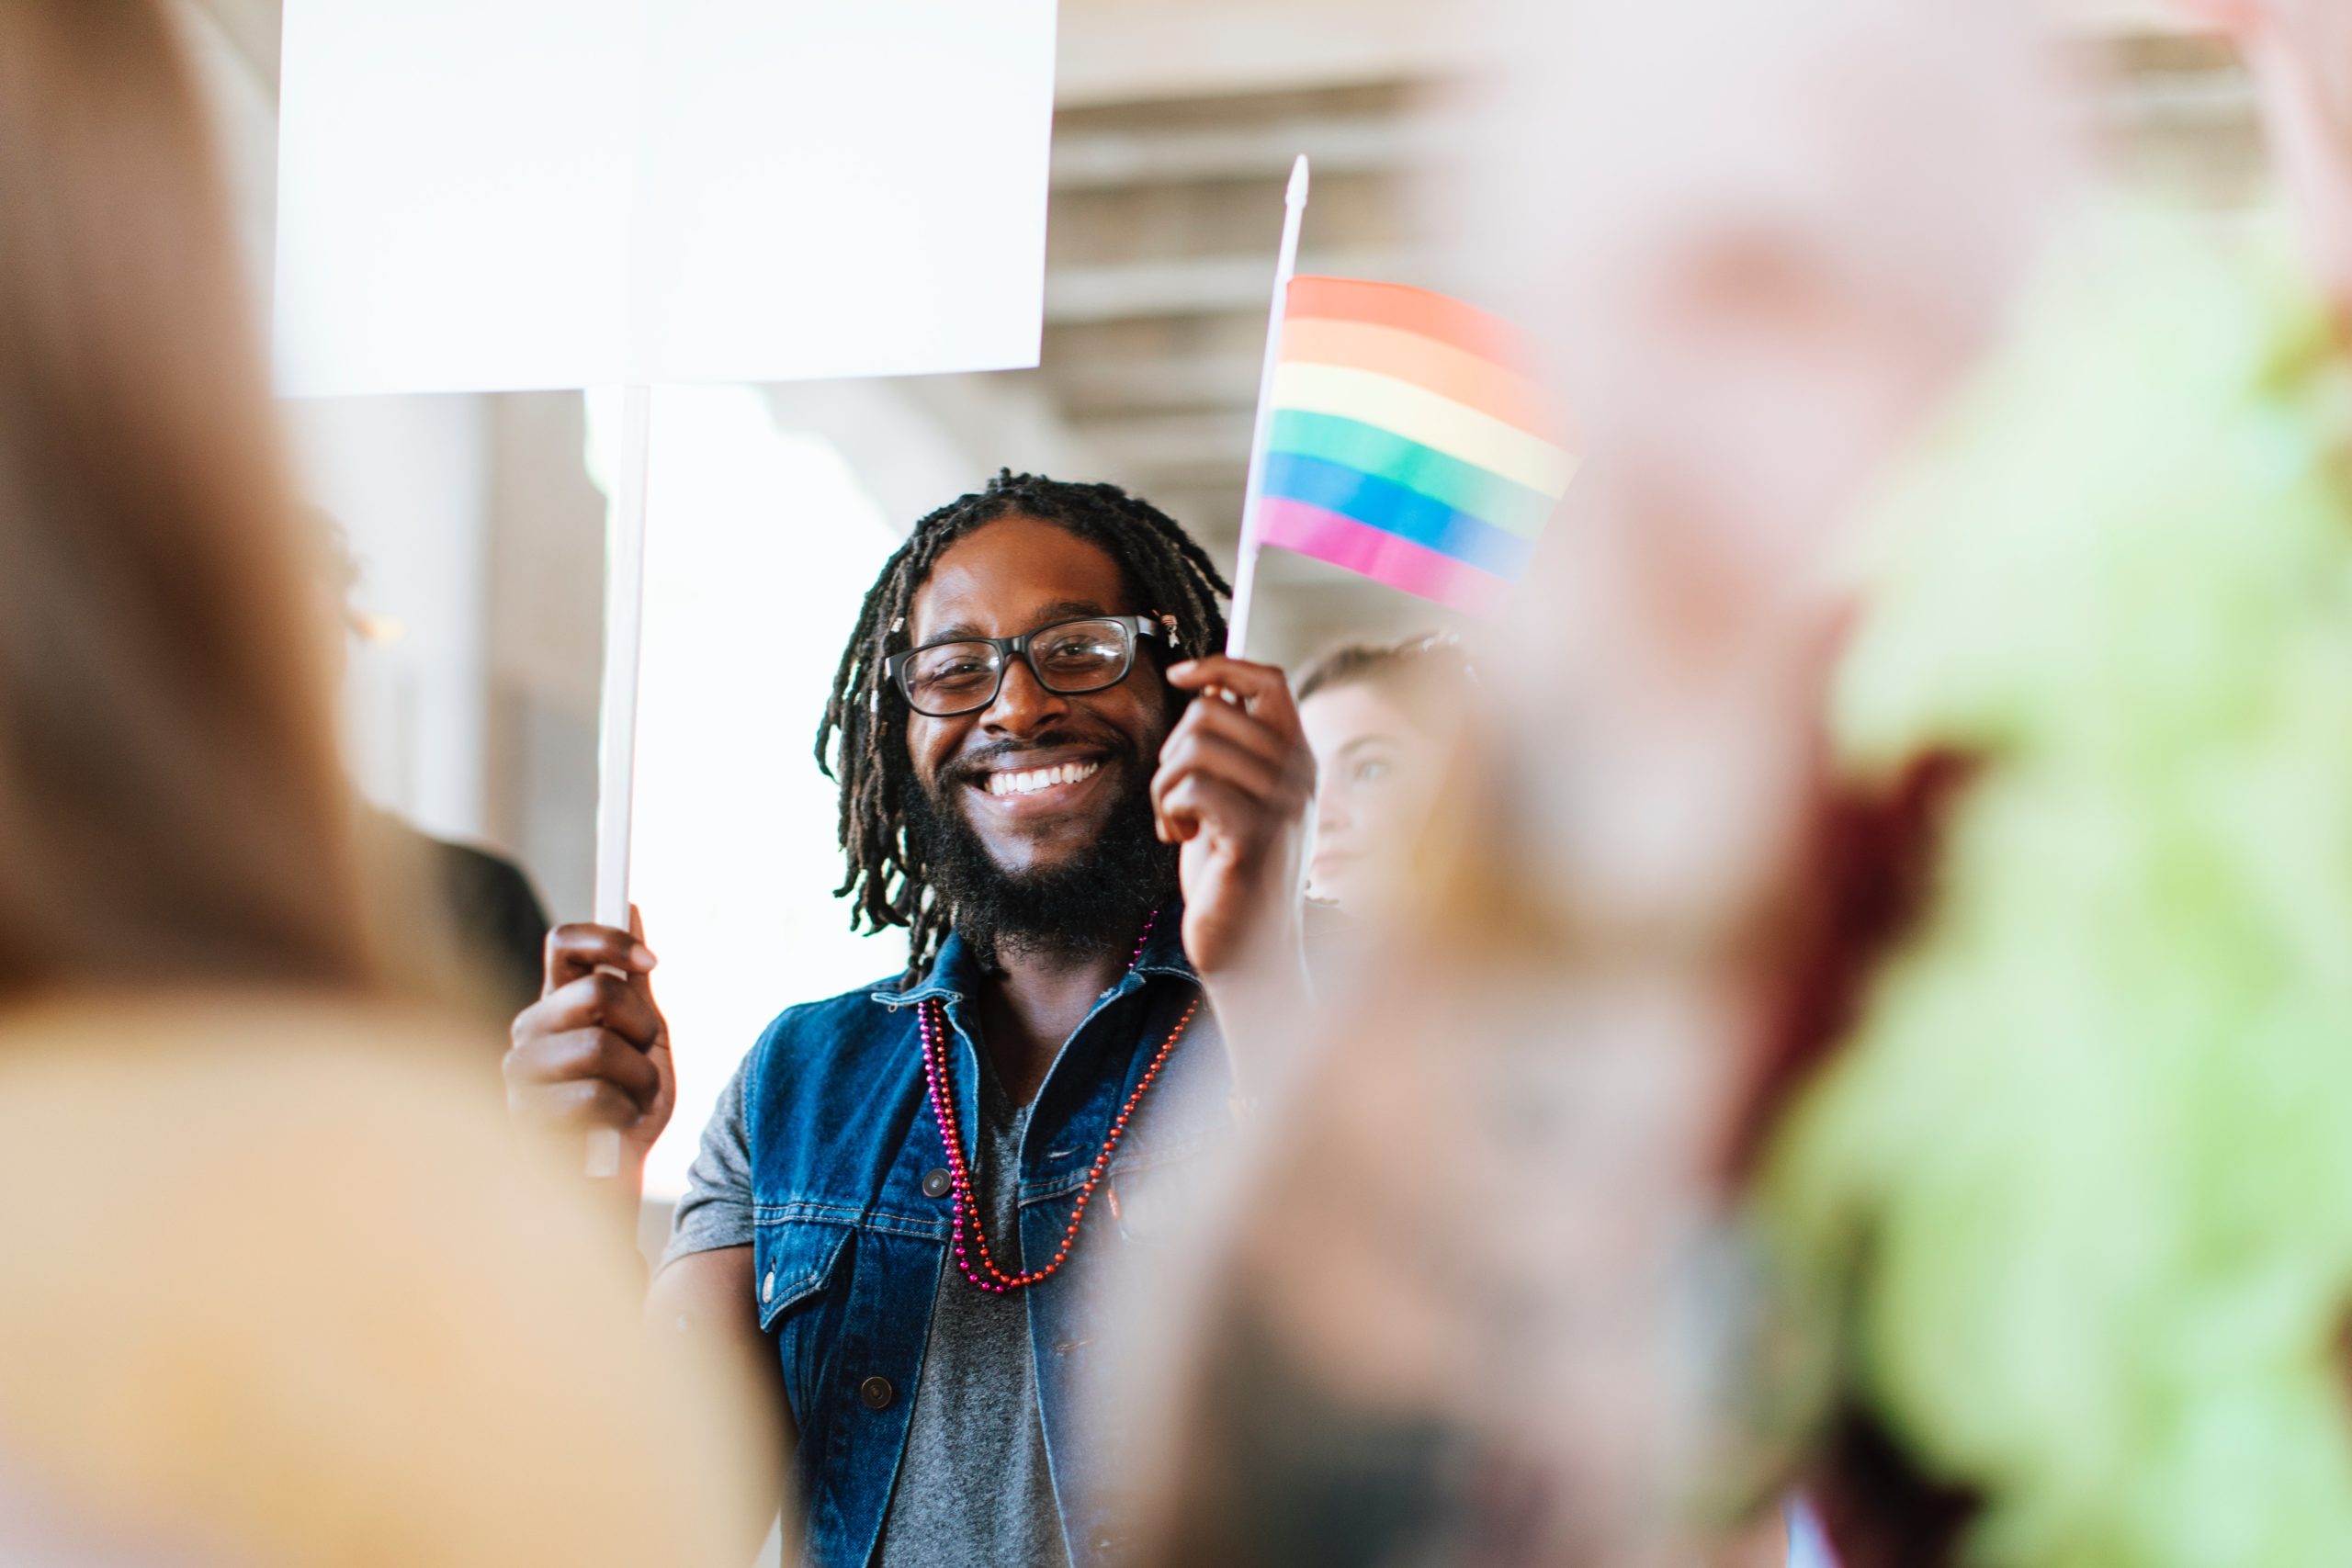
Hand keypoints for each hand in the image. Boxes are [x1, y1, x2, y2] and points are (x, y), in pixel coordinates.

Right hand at [504, 910, 674, 1177]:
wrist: (617, 1180)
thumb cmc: (629, 1107)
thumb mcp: (644, 1039)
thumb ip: (635, 982)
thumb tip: (630, 904)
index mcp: (556, 1002)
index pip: (565, 941)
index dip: (611, 939)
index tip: (653, 963)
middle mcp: (529, 1028)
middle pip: (596, 990)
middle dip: (642, 1026)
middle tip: (645, 1057)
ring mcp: (520, 1072)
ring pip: (599, 1046)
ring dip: (639, 1079)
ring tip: (633, 1101)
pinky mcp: (522, 1116)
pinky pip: (593, 1097)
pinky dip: (623, 1114)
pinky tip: (616, 1128)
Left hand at [1151, 656, 1317, 983]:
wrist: (1250, 950)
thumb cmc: (1233, 870)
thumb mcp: (1237, 797)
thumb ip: (1232, 748)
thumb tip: (1207, 687)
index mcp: (1299, 758)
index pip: (1267, 680)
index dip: (1219, 665)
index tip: (1177, 675)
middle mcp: (1299, 774)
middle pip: (1211, 711)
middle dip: (1173, 750)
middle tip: (1177, 796)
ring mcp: (1281, 804)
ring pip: (1194, 748)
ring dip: (1166, 785)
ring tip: (1179, 821)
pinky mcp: (1254, 836)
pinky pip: (1191, 787)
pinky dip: (1169, 810)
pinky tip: (1182, 839)